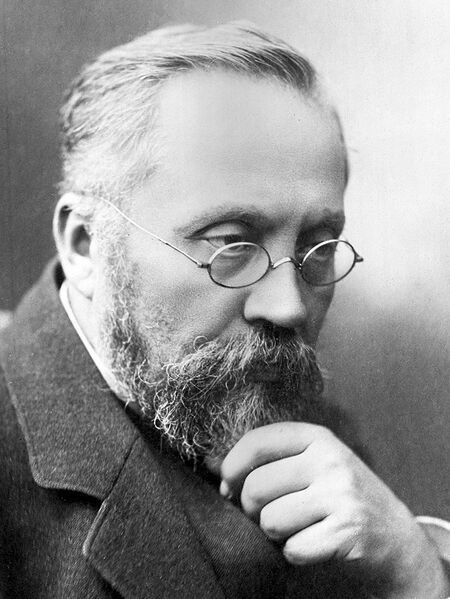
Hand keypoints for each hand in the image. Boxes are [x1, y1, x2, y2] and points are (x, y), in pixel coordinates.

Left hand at [219, 423, 447, 597]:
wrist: (396, 538)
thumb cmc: (340, 498)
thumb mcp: (309, 467)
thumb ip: (265, 461)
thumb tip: (210, 463)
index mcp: (317, 437)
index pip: (257, 441)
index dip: (232, 467)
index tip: (228, 486)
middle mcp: (330, 460)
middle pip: (255, 487)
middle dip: (252, 509)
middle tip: (269, 515)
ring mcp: (342, 495)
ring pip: (270, 520)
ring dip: (275, 534)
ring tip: (296, 528)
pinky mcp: (348, 532)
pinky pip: (292, 548)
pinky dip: (296, 554)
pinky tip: (314, 545)